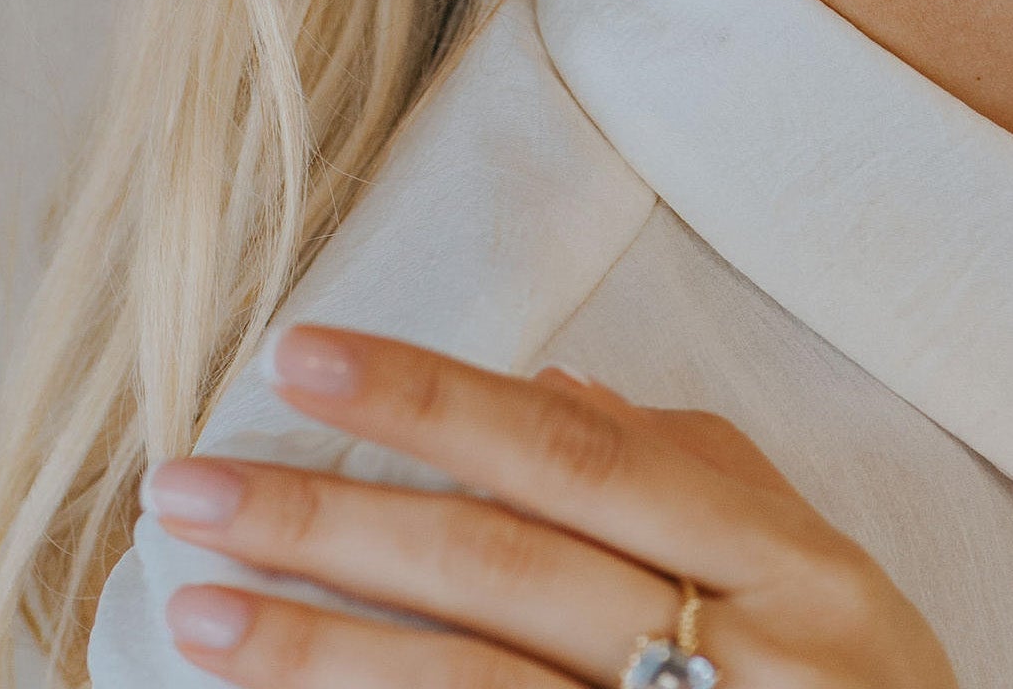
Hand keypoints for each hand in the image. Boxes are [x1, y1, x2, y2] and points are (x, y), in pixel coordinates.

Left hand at [143, 325, 957, 688]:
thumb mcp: (826, 580)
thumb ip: (696, 474)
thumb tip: (556, 387)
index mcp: (785, 566)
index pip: (571, 453)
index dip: (427, 398)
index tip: (295, 354)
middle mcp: (748, 666)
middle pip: (501, 571)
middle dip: (331, 523)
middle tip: (187, 487)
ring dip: (321, 657)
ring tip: (197, 612)